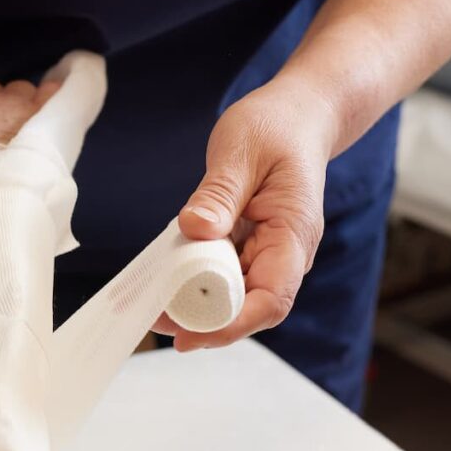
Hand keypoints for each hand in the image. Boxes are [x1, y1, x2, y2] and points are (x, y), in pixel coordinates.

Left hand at [163, 77, 338, 349]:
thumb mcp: (242, 151)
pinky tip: (163, 281)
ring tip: (151, 306)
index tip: (189, 333)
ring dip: (195, 305)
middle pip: (249, 307)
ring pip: (233, 296)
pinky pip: (223, 275)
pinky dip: (194, 282)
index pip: (271, 299)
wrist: (299, 116)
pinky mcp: (250, 248)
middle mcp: (286, 253)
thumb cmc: (277, 128)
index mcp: (293, 233)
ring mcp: (269, 253)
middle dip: (204, 321)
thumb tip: (194, 230)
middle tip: (154, 320)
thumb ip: (219, 194)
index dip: (232, 325)